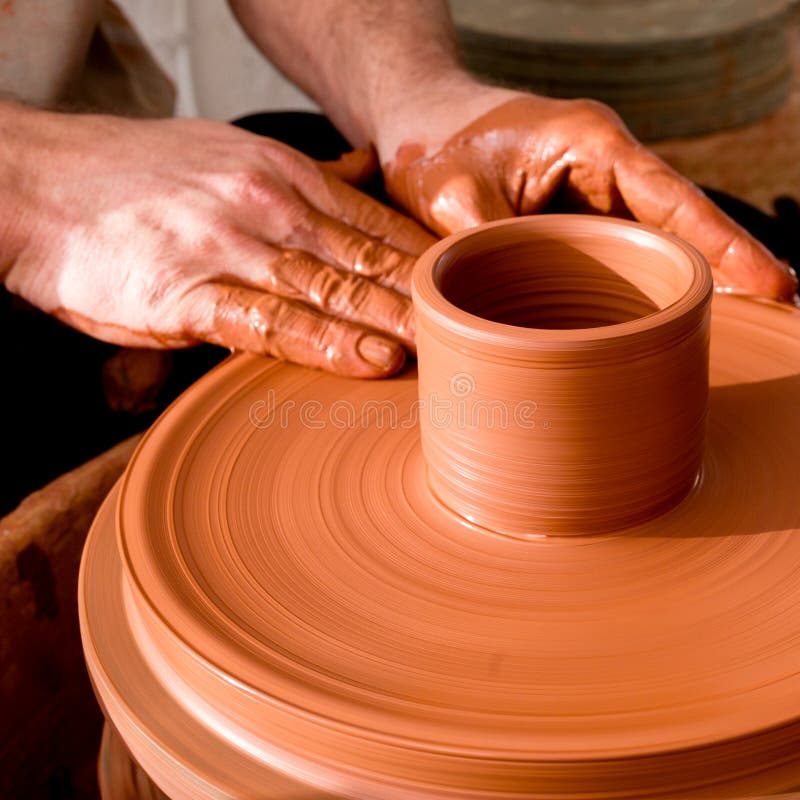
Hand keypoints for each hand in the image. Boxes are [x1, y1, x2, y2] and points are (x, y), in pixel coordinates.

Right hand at [1, 104, 434, 377]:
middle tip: (481, 333)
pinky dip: (326, 342)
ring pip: (331, 288)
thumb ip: (298, 185)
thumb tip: (361, 184)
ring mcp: (230, 247)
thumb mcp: (227, 159)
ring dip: (393, 323)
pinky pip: (271, 321)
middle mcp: (267, 205)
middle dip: (426, 300)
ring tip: (447, 355)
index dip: (427, 263)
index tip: (469, 294)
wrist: (37, 181)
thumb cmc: (135, 181)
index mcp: (281, 176)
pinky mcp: (188, 293)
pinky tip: (369, 359)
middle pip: (367, 258)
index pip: (375, 224)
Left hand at [381, 84, 796, 301]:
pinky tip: (647, 330)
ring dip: (673, 289)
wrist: (415, 128)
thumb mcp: (453, 199)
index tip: (773, 284)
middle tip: (772, 317)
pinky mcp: (568, 227)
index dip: (726, 243)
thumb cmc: (432, 147)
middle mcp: (602, 170)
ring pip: (644, 249)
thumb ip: (490, 253)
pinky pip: (609, 262)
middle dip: (718, 272)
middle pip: (674, 227)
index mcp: (590, 145)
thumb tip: (504, 323)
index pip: (673, 199)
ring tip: (711, 336)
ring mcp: (587, 199)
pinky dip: (628, 294)